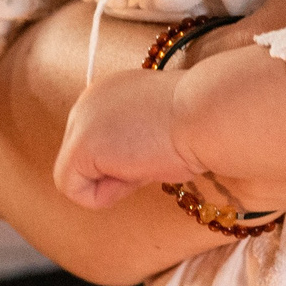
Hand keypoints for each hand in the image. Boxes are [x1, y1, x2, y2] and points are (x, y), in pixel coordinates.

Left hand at [54, 68, 196, 207]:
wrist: (211, 113)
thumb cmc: (201, 123)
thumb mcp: (160, 126)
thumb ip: (135, 136)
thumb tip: (124, 164)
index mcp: (112, 90)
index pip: (106, 144)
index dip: (134, 158)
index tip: (162, 144)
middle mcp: (89, 98)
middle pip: (89, 161)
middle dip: (120, 171)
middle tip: (156, 155)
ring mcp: (80, 119)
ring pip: (80, 176)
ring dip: (116, 183)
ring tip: (148, 159)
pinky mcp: (80, 144)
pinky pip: (74, 190)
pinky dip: (104, 195)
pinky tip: (134, 171)